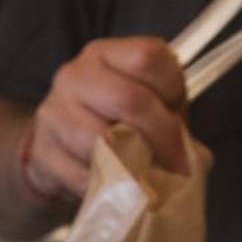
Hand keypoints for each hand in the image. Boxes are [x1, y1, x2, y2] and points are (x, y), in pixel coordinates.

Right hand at [23, 36, 187, 198]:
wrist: (54, 147)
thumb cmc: (111, 123)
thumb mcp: (146, 110)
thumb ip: (174, 123)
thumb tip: (199, 161)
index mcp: (106, 54)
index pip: (148, 57)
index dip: (173, 89)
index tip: (179, 116)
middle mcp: (75, 75)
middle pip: (129, 99)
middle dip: (162, 136)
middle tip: (177, 164)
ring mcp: (53, 112)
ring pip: (103, 140)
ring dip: (135, 165)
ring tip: (149, 178)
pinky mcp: (41, 152)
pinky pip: (84, 174)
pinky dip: (109, 187)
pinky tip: (119, 188)